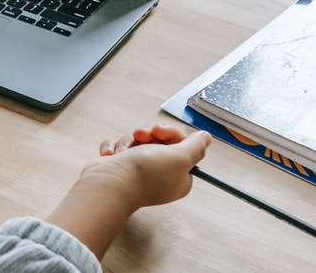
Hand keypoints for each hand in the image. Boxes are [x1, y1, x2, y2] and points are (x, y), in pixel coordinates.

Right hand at [45, 125, 209, 259]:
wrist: (110, 183)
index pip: (181, 146)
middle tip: (141, 137)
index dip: (170, 134)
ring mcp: (139, 172)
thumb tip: (206, 138)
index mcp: (179, 176)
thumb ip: (196, 146)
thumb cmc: (144, 174)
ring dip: (128, 142)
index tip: (159, 132)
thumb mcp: (180, 157)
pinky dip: (114, 149)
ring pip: (137, 142)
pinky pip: (119, 148)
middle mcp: (161, 175)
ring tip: (124, 152)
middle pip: (158, 141)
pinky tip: (112, 155)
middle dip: (147, 135)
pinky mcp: (120, 168)